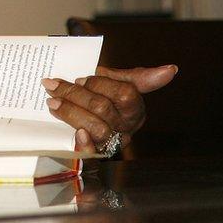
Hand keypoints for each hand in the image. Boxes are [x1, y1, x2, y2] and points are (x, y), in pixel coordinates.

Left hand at [42, 64, 177, 152]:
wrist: (79, 113)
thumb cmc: (100, 96)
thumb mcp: (116, 82)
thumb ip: (137, 76)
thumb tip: (171, 69)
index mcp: (134, 107)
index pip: (125, 93)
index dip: (100, 84)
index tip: (80, 77)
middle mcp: (127, 127)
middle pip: (103, 108)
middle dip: (75, 94)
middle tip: (52, 85)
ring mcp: (113, 141)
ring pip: (95, 127)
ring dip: (70, 112)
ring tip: (51, 101)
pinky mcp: (96, 154)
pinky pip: (92, 151)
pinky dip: (84, 143)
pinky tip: (75, 133)